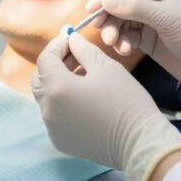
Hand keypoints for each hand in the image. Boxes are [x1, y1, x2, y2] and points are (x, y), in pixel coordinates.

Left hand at [32, 32, 180, 180]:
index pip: (46, 59)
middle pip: (40, 79)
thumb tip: (72, 40)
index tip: (70, 38)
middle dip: (53, 64)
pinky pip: (54, 116)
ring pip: (46, 98)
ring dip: (58, 83)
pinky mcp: (60, 141)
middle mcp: (48, 109)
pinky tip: (82, 98)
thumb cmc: (126, 101)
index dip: (57, 45)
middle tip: (73, 55)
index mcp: (57, 88)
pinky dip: (62, 103)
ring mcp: (52, 128)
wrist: (140, 143)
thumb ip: (83, 50)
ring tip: (81, 75)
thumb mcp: (106, 67)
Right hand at [87, 0, 180, 105]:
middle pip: (120, 1)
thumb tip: (105, 1)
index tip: (92, 7)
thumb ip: (134, 8)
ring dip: (114, 31)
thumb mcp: (166, 18)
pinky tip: (125, 50)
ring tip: (114, 44)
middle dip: (108, 15)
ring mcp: (151, 19)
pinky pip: (127, 36)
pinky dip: (122, 42)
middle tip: (99, 28)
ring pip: (121, 20)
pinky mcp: (149, 38)